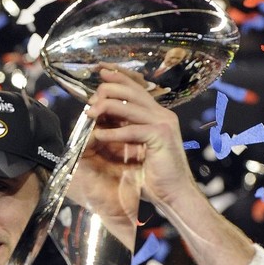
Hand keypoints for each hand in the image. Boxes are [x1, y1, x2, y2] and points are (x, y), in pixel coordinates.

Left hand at [83, 67, 196, 210]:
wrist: (174, 194)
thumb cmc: (153, 175)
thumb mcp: (134, 148)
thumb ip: (123, 131)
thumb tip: (99, 122)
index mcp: (157, 114)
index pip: (136, 87)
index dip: (119, 76)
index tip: (100, 70)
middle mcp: (162, 114)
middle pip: (132, 90)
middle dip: (109, 89)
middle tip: (91, 97)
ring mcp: (164, 123)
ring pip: (131, 105)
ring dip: (107, 107)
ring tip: (89, 113)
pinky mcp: (162, 136)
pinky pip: (132, 130)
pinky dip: (113, 133)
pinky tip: (99, 136)